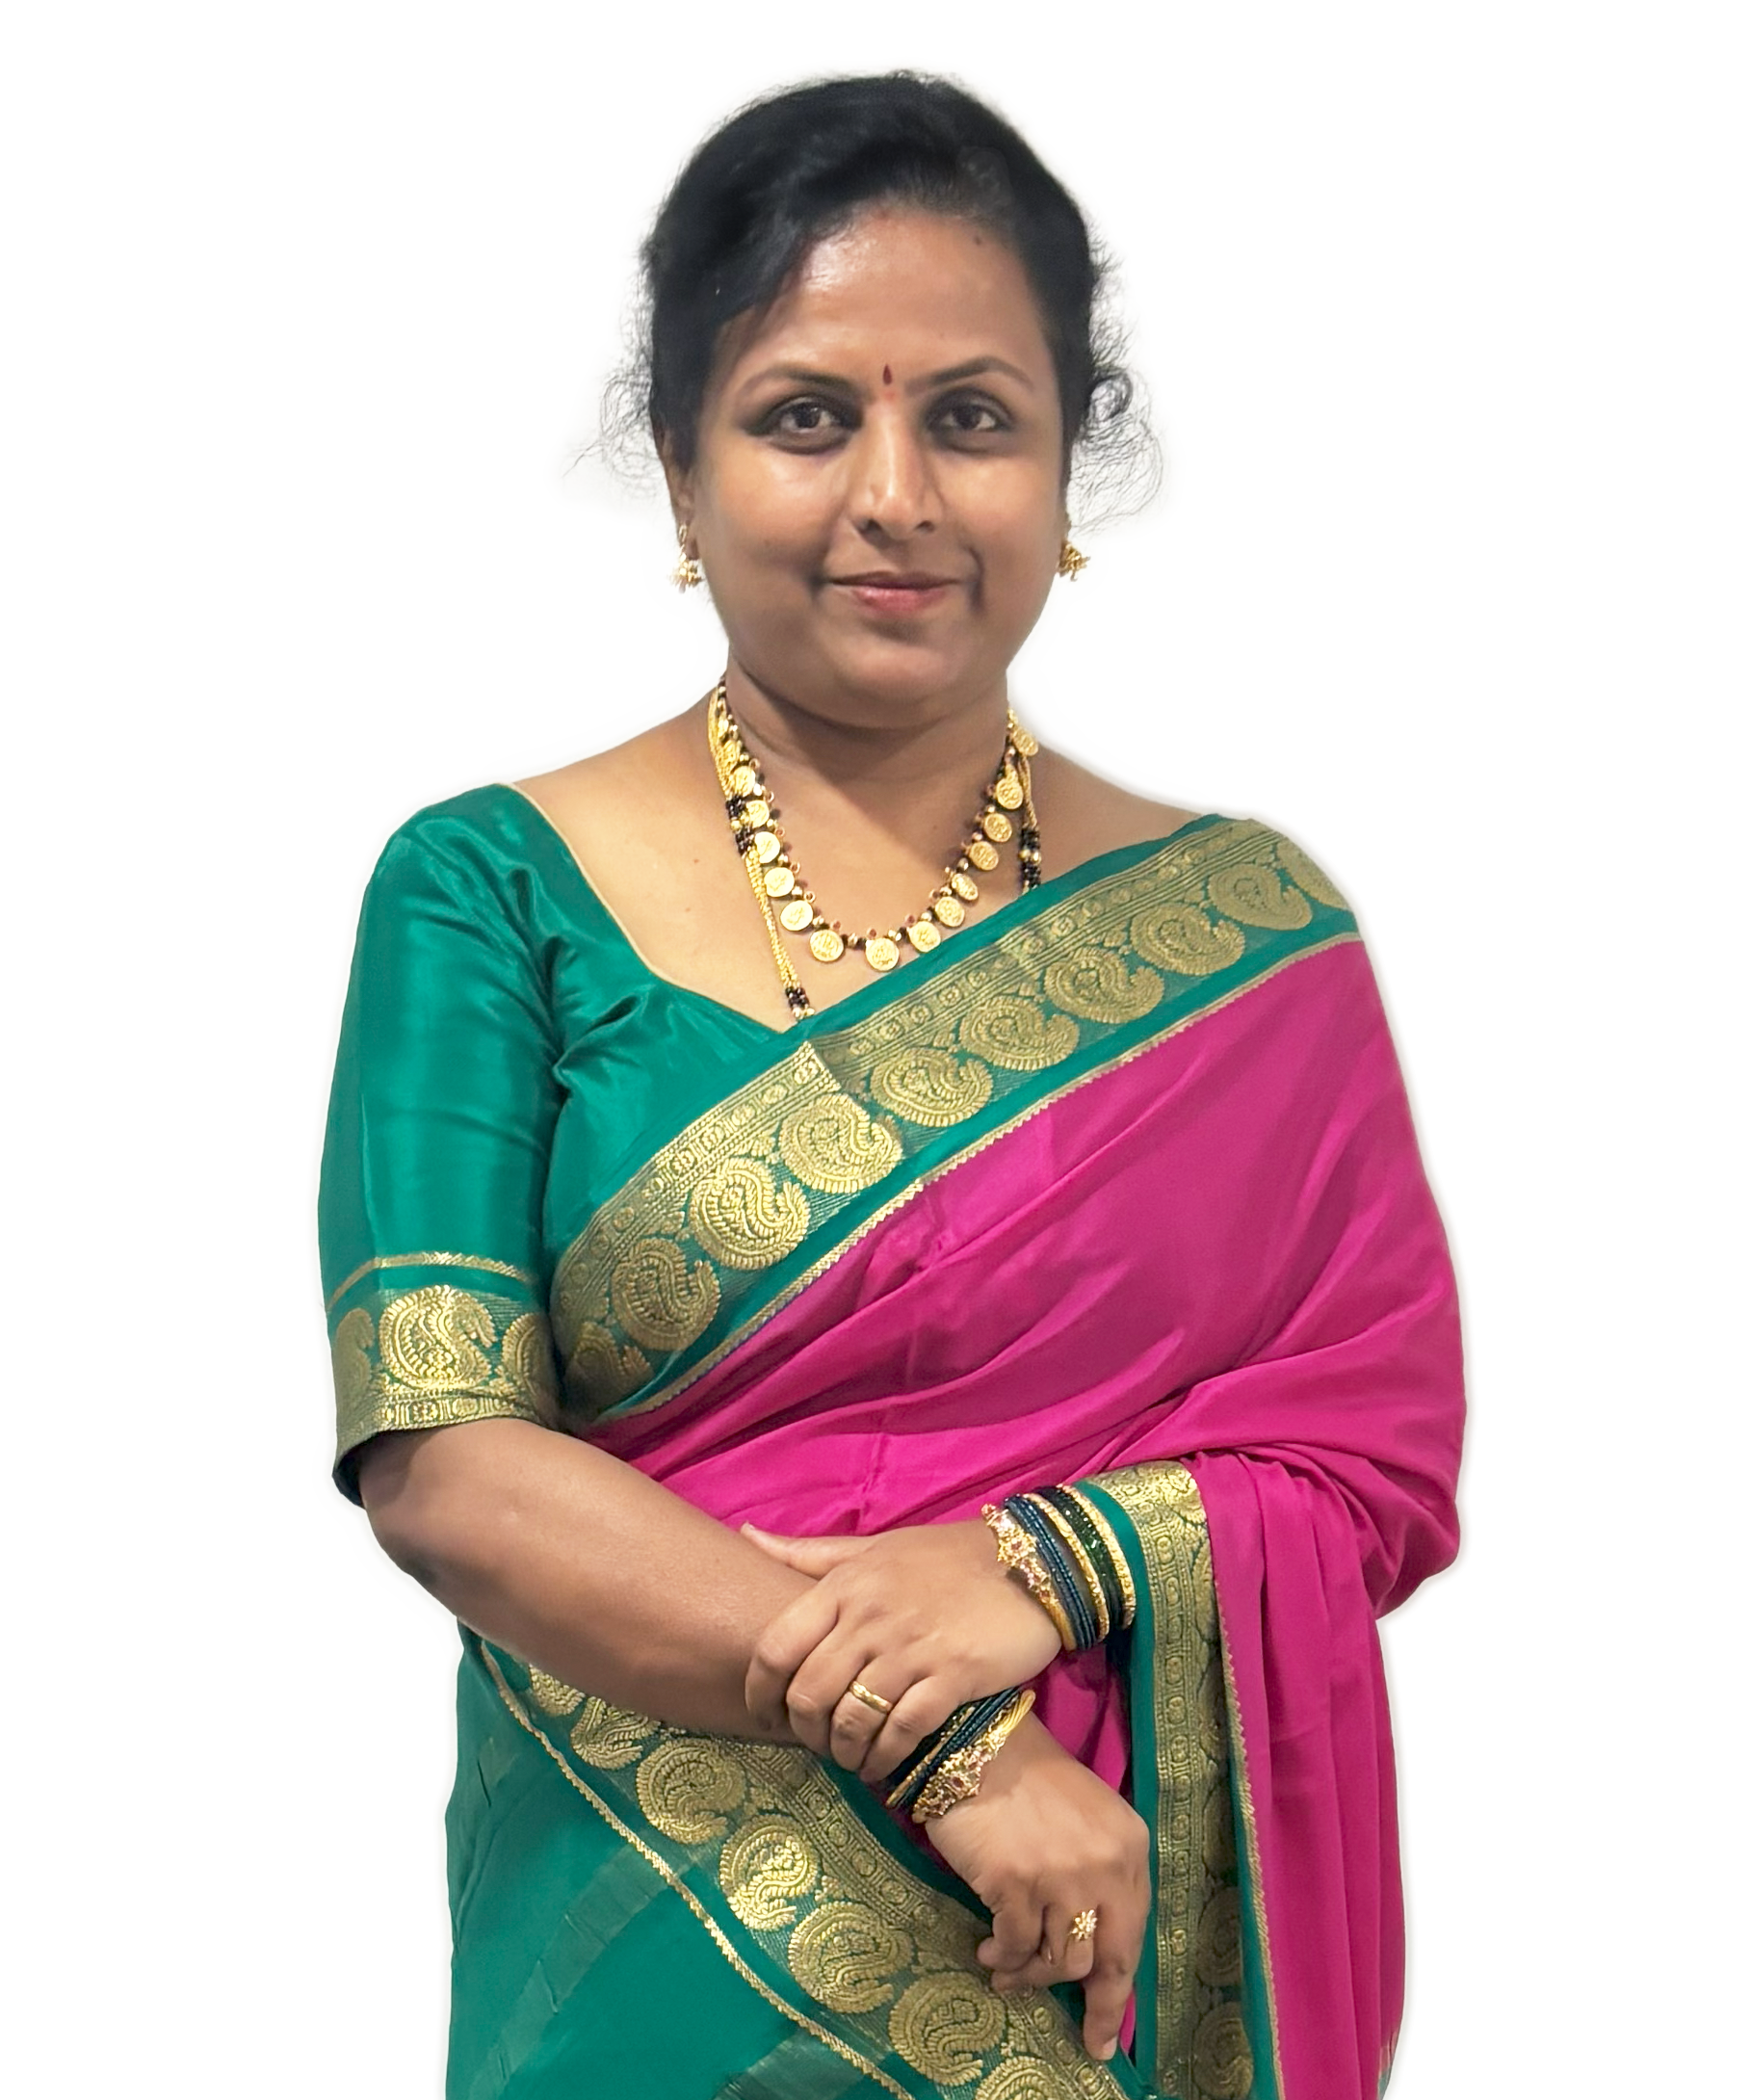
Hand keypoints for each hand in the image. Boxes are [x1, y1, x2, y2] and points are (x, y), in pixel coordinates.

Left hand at [741, 1520, 1062, 1780]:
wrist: (1030, 1563)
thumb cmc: (944, 1557)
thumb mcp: (873, 1548)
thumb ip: (810, 1554)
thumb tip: (746, 1536)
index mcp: (845, 1585)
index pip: (776, 1647)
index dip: (759, 1692)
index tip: (763, 1716)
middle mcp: (869, 1617)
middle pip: (808, 1694)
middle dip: (805, 1732)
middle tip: (816, 1744)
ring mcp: (910, 1648)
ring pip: (852, 1720)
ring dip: (844, 1752)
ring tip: (851, 1759)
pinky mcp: (951, 1676)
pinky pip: (901, 1732)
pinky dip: (885, 1758)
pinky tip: (884, 1764)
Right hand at [925, 1714, 1150, 2063]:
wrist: (978, 1745)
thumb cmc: (1030, 1781)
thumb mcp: (1086, 1821)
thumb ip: (1098, 1876)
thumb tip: (1087, 1948)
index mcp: (1129, 1848)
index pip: (1133, 1935)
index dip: (1118, 1988)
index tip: (1107, 2032)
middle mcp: (1103, 1866)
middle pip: (1105, 1959)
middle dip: (1095, 2007)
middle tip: (1085, 2038)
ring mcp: (1059, 1877)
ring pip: (1057, 1960)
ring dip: (1031, 1976)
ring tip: (1006, 1970)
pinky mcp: (1014, 1883)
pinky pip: (1015, 1945)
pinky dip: (1002, 1957)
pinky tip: (988, 1950)